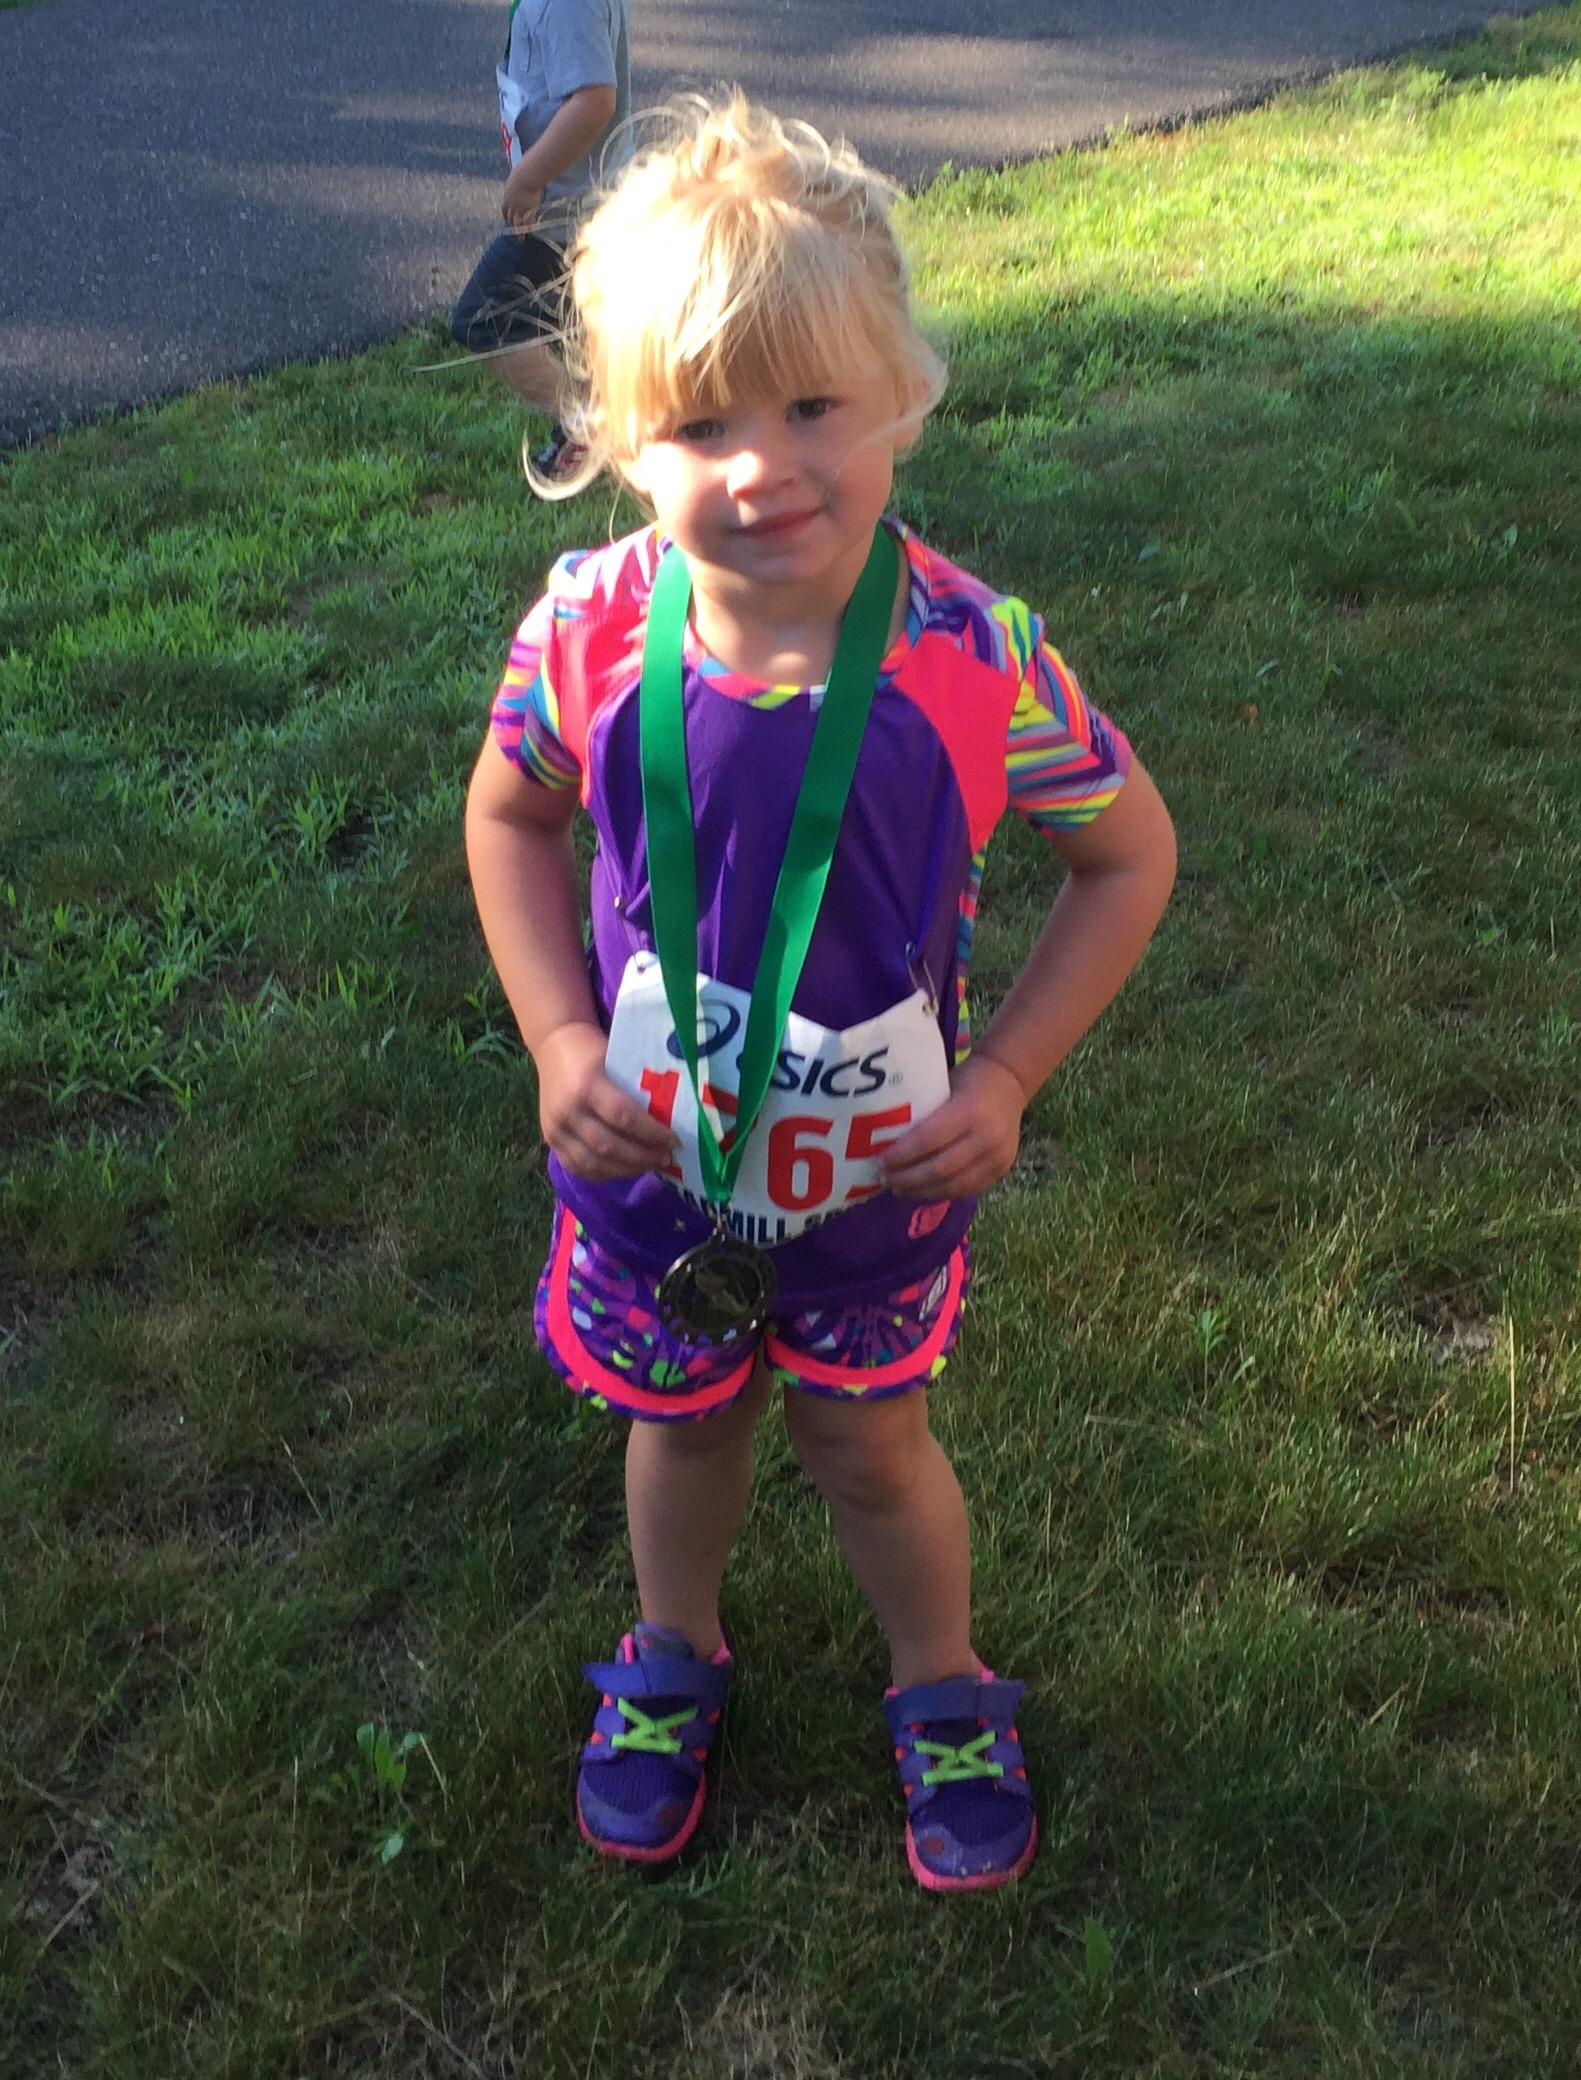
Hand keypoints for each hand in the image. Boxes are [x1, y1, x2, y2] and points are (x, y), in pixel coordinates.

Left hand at [501, 164, 543, 230]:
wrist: (526, 177)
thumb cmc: (523, 172)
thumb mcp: (517, 177)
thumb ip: (517, 182)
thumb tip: (521, 178)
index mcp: (507, 196)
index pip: (504, 209)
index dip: (505, 215)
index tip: (506, 219)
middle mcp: (511, 205)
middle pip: (509, 218)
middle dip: (510, 225)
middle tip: (513, 231)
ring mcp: (519, 209)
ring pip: (517, 224)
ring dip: (518, 232)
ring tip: (520, 239)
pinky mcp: (527, 211)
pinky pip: (527, 222)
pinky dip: (528, 228)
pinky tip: (530, 232)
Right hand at [535, 1023, 677, 1179]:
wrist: (554, 1045)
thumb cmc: (593, 1050)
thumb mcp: (616, 1059)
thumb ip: (636, 1088)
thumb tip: (672, 1118)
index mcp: (587, 1085)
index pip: (623, 1117)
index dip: (652, 1133)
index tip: (674, 1140)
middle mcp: (567, 1110)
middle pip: (608, 1146)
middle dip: (643, 1157)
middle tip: (666, 1158)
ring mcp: (555, 1129)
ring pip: (593, 1163)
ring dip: (626, 1170)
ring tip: (650, 1165)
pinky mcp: (550, 1140)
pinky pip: (578, 1168)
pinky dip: (604, 1173)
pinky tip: (625, 1169)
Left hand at [878, 1052, 1026, 1199]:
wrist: (1011, 1081)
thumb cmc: (968, 1079)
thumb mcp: (943, 1086)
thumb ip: (923, 1114)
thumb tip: (885, 1140)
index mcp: (970, 1110)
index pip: (929, 1139)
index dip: (902, 1155)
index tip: (880, 1161)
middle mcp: (987, 1137)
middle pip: (940, 1168)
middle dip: (908, 1178)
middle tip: (885, 1179)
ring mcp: (998, 1157)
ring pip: (954, 1185)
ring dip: (922, 1191)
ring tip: (899, 1189)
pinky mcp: (1003, 1170)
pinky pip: (968, 1189)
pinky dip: (942, 1193)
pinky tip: (923, 1191)